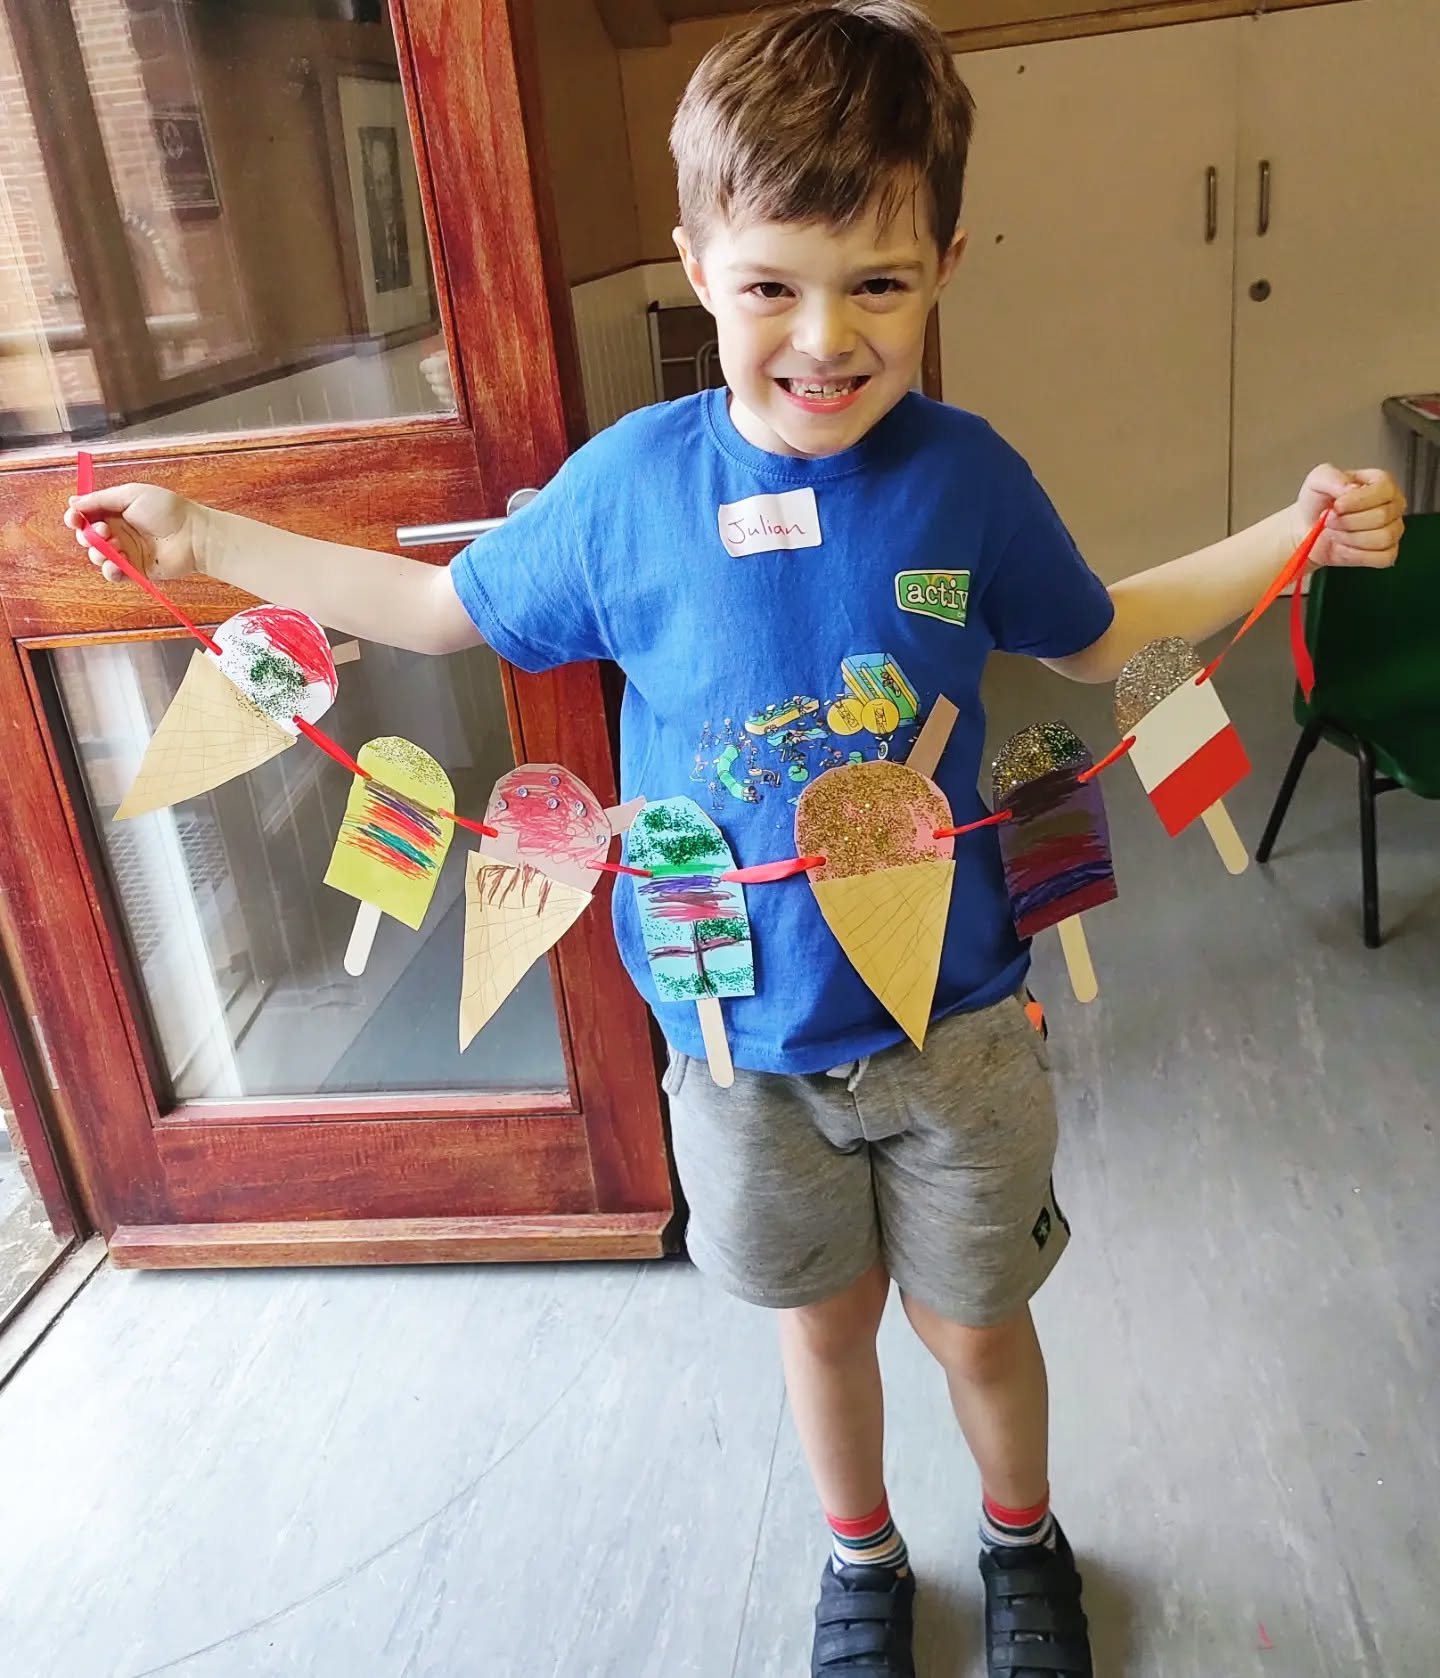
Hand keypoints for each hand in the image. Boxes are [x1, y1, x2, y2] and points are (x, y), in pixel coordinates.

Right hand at [64, 484, 205, 583]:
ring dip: (98, 552)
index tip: (73, 518)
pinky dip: (110, 570)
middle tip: (103, 531)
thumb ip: (101, 499)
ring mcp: (127, 551)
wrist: (193, 535)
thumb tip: (74, 502)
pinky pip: (113, 573)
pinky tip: (116, 564)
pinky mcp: (135, 569)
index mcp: (116, 511)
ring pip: (98, 556)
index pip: (87, 515)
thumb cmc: (167, 510)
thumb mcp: (131, 494)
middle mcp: (119, 531)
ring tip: (114, 545)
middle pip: (88, 536)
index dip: (76, 517)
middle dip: (87, 535)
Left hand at [1293, 464, 1405, 568]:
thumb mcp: (1317, 479)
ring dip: (1349, 538)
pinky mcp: (1387, 553)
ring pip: (1382, 538)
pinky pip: (1381, 558)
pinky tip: (1343, 547)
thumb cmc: (1317, 502)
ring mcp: (1393, 530)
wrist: (1307, 528)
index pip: (1383, 490)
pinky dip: (1356, 555)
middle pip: (1381, 517)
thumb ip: (1333, 477)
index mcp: (1382, 483)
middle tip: (1329, 521)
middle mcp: (1393, 506)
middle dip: (1347, 522)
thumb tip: (1352, 488)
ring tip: (1334, 532)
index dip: (1357, 501)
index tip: (1336, 506)